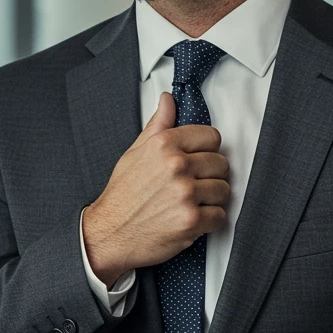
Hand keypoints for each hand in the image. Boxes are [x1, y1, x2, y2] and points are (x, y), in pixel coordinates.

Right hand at [82, 91, 229, 286]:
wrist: (109, 233)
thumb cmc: (122, 194)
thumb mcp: (135, 152)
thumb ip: (158, 124)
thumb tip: (168, 100)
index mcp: (164, 144)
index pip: (212, 137)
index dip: (208, 150)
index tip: (200, 160)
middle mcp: (176, 165)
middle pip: (221, 164)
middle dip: (211, 176)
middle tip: (195, 185)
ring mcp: (185, 193)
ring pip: (224, 190)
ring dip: (212, 199)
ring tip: (193, 203)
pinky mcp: (191, 220)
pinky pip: (220, 216)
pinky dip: (209, 221)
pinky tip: (192, 219)